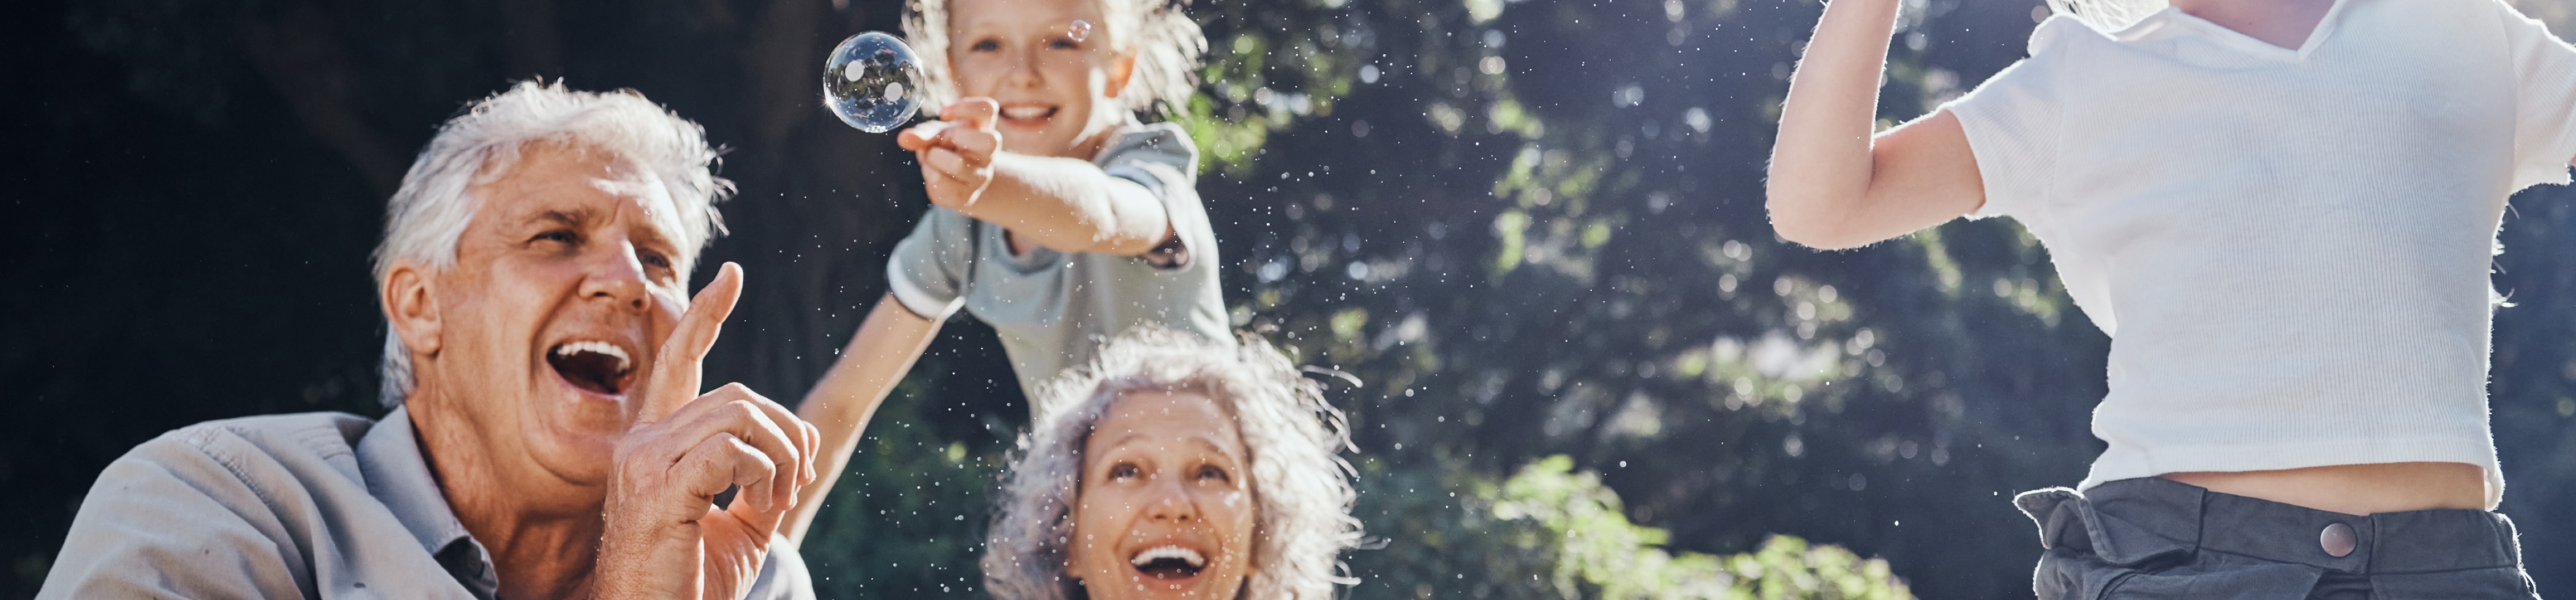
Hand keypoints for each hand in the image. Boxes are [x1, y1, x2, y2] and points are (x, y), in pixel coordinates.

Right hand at [594, 263, 820, 599]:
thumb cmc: (690, 584)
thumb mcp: (737, 525)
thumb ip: (760, 481)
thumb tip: (798, 452)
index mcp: (656, 444)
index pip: (677, 362)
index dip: (704, 315)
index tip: (731, 276)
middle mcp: (642, 442)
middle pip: (737, 395)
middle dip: (786, 432)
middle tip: (794, 484)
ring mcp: (644, 461)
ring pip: (740, 415)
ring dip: (781, 457)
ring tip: (776, 499)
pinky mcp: (658, 487)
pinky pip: (733, 448)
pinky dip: (765, 472)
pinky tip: (761, 502)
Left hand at [896, 98, 1000, 210]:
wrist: (955, 181)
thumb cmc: (946, 148)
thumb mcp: (935, 136)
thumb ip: (921, 135)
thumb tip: (904, 138)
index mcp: (982, 128)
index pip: (988, 108)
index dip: (965, 108)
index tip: (943, 113)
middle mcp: (988, 153)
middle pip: (990, 141)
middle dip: (956, 138)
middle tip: (942, 140)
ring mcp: (981, 176)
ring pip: (959, 165)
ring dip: (934, 158)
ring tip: (930, 157)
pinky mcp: (967, 196)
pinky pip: (944, 185)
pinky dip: (930, 176)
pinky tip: (932, 173)